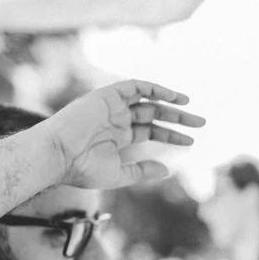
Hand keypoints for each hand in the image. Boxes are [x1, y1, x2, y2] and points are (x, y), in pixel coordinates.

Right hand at [43, 80, 205, 188]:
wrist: (57, 155)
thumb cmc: (81, 169)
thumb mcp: (118, 174)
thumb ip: (142, 171)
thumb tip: (167, 170)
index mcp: (118, 137)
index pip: (151, 132)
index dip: (171, 136)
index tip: (191, 142)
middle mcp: (116, 119)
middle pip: (154, 114)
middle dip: (177, 118)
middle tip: (201, 123)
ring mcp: (112, 106)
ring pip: (148, 99)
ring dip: (170, 101)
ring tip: (190, 106)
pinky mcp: (107, 95)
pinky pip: (135, 86)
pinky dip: (154, 88)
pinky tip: (173, 96)